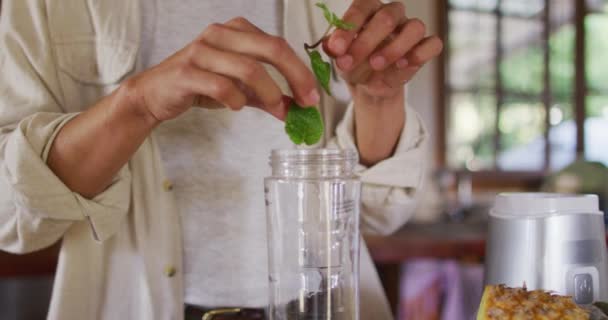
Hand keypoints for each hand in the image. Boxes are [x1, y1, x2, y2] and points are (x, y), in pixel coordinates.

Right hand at [126, 17, 318, 122]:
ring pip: (249, 68)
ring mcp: (202, 51)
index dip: (301, 71)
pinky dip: (236, 100)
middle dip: (295, 77)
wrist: (155, 94)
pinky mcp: (187, 72)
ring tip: (275, 109)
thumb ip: (266, 96)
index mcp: (236, 31)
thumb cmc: (199, 85)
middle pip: (271, 49)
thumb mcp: (238, 88)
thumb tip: (295, 108)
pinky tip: (237, 106)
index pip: (279, 45)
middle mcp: (220, 34)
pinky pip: (221, 85)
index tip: (312, 95)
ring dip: (269, 93)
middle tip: (305, 102)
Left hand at [324, 1, 442, 97]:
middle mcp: (392, 14)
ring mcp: (411, 29)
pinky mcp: (425, 47)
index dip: (348, 28)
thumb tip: (332, 45)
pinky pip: (432, 44)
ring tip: (376, 65)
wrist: (369, 87)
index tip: (336, 49)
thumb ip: (335, 49)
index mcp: (369, 10)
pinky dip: (419, 54)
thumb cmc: (354, 63)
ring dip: (393, 48)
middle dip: (365, 42)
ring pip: (414, 27)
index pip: (361, 8)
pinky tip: (402, 65)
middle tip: (348, 62)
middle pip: (386, 17)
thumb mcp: (339, 57)